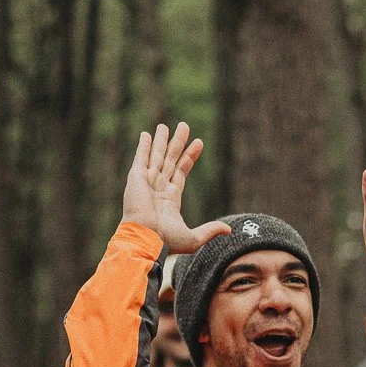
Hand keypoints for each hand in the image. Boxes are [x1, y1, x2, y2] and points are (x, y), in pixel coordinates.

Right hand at [122, 123, 230, 254]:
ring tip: (165, 126)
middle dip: (177, 143)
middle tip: (184, 126)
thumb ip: (210, 230)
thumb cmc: (165, 240)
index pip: (181, 171)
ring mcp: (147, 182)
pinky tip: (146, 135)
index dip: (190, 157)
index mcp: (170, 199)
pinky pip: (141, 158)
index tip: (199, 142)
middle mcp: (158, 188)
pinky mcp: (136, 178)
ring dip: (161, 141)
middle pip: (170, 160)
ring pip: (156, 156)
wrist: (145, 238)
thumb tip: (229, 230)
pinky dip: (143, 146)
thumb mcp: (193, 238)